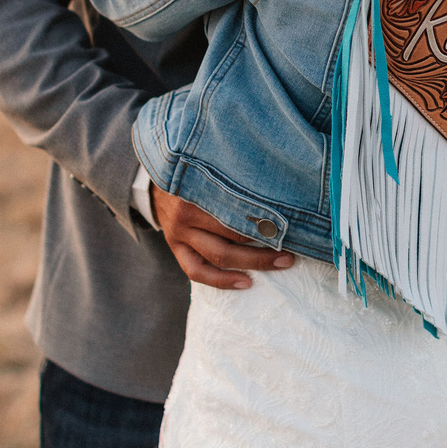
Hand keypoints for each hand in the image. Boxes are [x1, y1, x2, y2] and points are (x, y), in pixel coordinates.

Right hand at [151, 185, 293, 289]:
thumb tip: (276, 183)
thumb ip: (235, 174)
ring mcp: (180, 232)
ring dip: (253, 262)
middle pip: (232, 234)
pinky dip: (222, 281)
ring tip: (280, 263)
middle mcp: (188, 212)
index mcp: (198, 188)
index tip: (292, 222)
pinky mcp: (175, 247)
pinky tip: (245, 283)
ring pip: (219, 255)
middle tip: (292, 249)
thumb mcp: (210, 165)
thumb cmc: (194, 172)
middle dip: (266, 243)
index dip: (266, 217)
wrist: (154, 181)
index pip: (237, 207)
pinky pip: (197, 271)